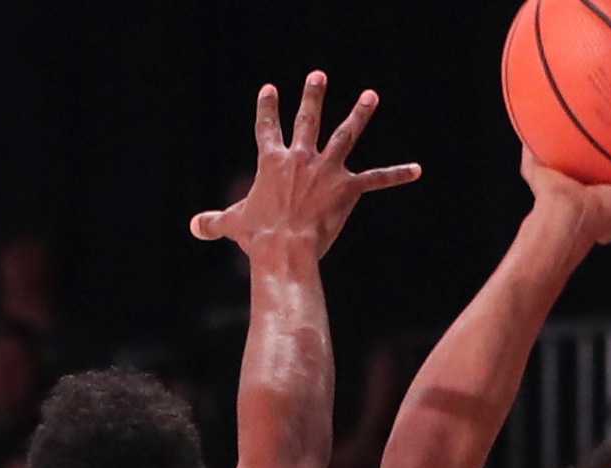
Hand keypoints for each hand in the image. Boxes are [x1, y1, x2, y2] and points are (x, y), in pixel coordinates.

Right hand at [190, 72, 420, 258]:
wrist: (284, 247)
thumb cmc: (258, 236)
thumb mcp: (232, 225)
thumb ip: (213, 222)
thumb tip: (194, 227)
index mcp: (272, 162)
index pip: (267, 128)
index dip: (268, 108)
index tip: (270, 89)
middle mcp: (301, 158)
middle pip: (308, 120)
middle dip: (313, 96)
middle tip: (318, 76)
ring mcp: (326, 170)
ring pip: (346, 135)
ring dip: (360, 114)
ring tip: (370, 96)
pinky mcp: (347, 188)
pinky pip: (376, 179)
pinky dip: (397, 175)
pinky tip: (416, 170)